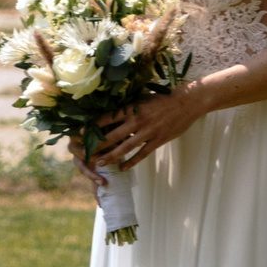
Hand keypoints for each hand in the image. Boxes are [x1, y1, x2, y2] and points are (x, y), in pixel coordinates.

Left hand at [93, 86, 207, 171]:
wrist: (187, 102)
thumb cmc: (163, 98)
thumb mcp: (142, 98)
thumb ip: (128, 106)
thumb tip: (111, 110)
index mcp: (131, 108)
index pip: (106, 118)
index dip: (92, 126)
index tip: (79, 132)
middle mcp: (137, 121)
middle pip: (112, 136)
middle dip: (97, 146)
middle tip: (84, 154)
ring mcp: (148, 132)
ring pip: (125, 148)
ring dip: (111, 157)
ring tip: (100, 164)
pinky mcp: (158, 141)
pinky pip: (142, 154)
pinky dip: (131, 162)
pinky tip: (123, 168)